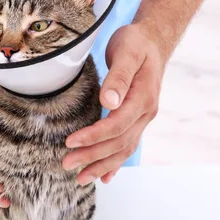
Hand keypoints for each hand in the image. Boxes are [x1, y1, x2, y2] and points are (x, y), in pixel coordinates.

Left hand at [63, 23, 165, 183]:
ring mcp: (143, 118)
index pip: (117, 125)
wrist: (152, 41)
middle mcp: (145, 113)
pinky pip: (128, 145)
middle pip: (119, 143)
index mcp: (143, 98)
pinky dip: (116, 162)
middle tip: (66, 165)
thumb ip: (119, 77)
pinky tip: (105, 176)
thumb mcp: (126, 52)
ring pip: (123, 149)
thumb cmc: (136, 43)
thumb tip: (109, 102)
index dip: (94, 137)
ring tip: (81, 178)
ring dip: (102, 165)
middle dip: (93, 156)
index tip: (70, 143)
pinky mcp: (136, 119)